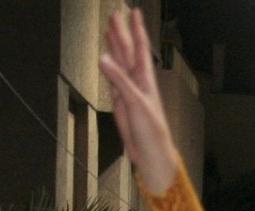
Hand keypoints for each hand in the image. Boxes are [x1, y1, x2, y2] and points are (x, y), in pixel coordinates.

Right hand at [99, 7, 179, 193]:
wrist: (149, 152)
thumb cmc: (151, 129)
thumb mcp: (135, 101)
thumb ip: (119, 79)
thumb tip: (103, 58)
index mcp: (145, 77)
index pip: (140, 47)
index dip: (137, 29)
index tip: (133, 12)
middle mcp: (137, 80)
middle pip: (127, 50)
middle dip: (121, 32)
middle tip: (115, 14)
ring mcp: (128, 90)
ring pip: (119, 62)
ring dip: (114, 46)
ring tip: (109, 30)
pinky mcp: (120, 101)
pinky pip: (112, 79)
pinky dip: (108, 66)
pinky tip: (105, 57)